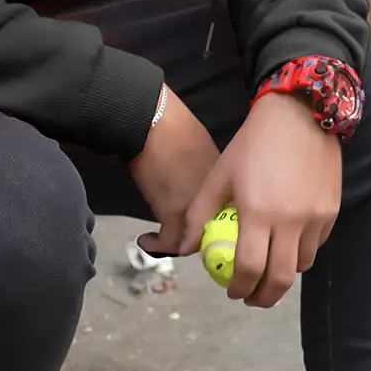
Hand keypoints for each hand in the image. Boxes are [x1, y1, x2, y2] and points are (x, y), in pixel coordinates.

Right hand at [129, 88, 219, 257]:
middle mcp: (216, 200)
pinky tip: (145, 240)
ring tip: (159, 242)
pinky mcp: (175, 215)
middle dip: (195, 241)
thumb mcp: (204, 152)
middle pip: (211, 233)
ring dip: (174, 245)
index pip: (225, 217)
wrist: (154, 125)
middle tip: (178, 242)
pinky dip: (155, 245)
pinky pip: (169, 243)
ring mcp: (197, 210)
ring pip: (192, 243)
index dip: (212, 227)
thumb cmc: (175, 130)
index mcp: (226, 184)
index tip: (197, 230)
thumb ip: (206, 176)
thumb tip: (194, 189)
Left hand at [178, 93, 342, 308]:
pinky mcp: (332, 210)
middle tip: (252, 299)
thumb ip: (200, 214)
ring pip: (302, 265)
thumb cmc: (252, 144)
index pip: (250, 269)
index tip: (233, 294)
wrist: (300, 112)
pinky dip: (302, 253)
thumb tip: (186, 248)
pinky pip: (316, 244)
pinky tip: (288, 246)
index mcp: (259, 214)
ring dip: (284, 275)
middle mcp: (291, 221)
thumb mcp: (219, 175)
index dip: (241, 288)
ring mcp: (316, 217)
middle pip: (281, 279)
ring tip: (270, 271)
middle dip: (265, 297)